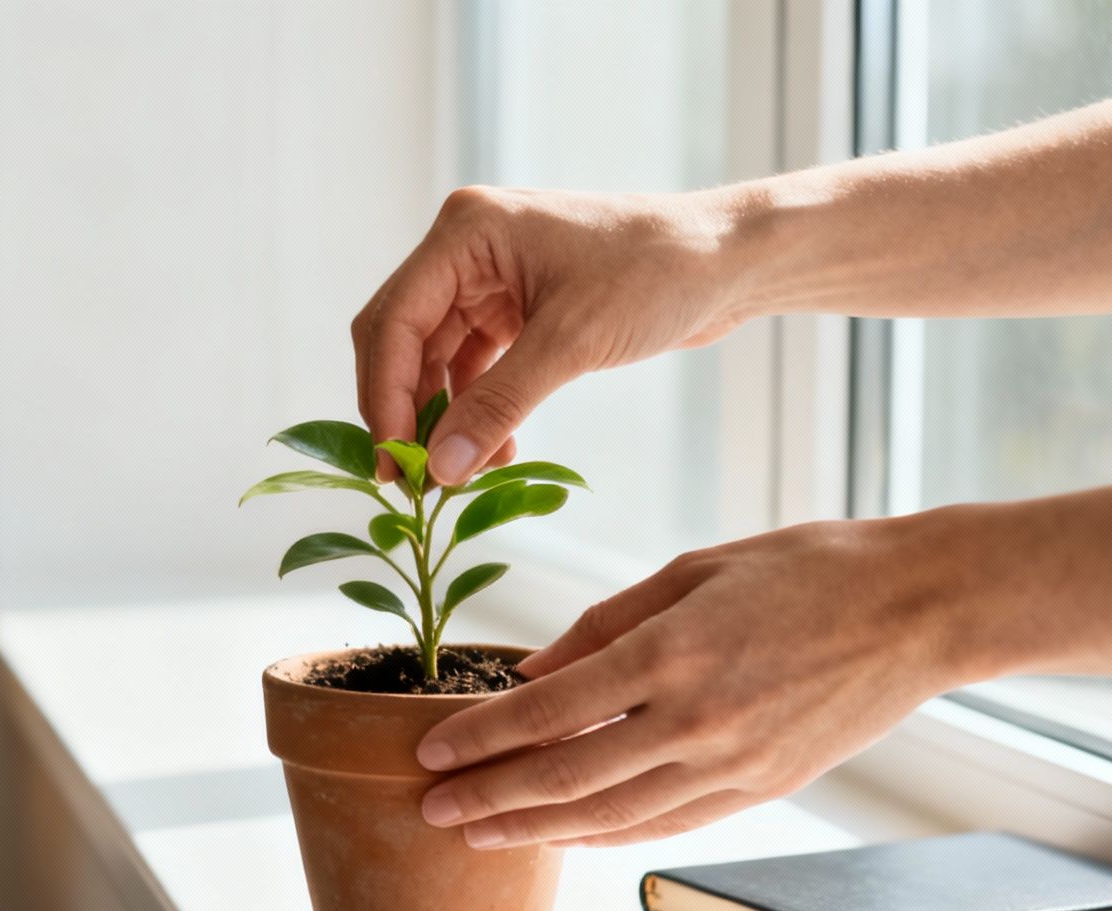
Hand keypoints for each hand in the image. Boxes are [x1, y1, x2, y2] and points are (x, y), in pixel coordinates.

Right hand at [351, 186, 746, 484]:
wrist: (727, 262)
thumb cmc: (658, 273)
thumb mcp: (573, 342)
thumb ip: (499, 405)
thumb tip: (440, 469)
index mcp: (467, 231)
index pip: (394, 319)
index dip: (384, 395)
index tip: (393, 463)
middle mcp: (467, 249)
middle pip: (401, 339)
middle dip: (403, 409)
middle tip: (407, 479)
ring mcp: (489, 278)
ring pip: (432, 359)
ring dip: (440, 416)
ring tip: (455, 475)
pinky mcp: (515, 308)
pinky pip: (471, 366)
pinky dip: (474, 409)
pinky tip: (491, 452)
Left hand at [415, 517, 969, 847]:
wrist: (919, 607)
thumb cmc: (806, 568)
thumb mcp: (693, 568)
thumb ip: (605, 623)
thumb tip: (529, 673)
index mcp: (672, 652)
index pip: (548, 712)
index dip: (481, 739)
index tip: (428, 754)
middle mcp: (696, 720)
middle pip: (567, 779)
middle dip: (489, 799)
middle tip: (431, 811)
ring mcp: (732, 764)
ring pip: (611, 817)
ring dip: (536, 831)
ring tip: (479, 836)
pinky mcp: (762, 788)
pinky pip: (665, 825)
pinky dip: (605, 835)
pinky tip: (563, 835)